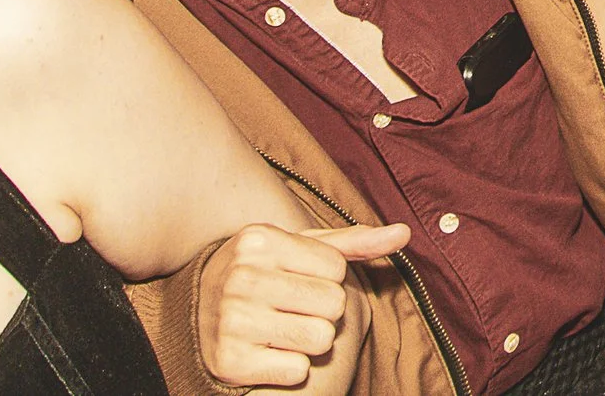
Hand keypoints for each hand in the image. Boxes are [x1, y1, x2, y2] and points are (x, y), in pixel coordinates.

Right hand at [197, 221, 407, 391]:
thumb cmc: (265, 276)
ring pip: (321, 338)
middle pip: (333, 304)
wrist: (199, 316)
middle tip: (292, 310)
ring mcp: (232, 320)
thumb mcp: (301, 250)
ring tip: (283, 331)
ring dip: (311, 341)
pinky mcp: (229, 362)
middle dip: (323, 312)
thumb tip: (405, 233)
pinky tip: (268, 354)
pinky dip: (291, 369)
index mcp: (259, 240)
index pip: (337, 269)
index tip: (300, 282)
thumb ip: (354, 243)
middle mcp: (241, 277)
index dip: (328, 281)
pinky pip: (298, 370)